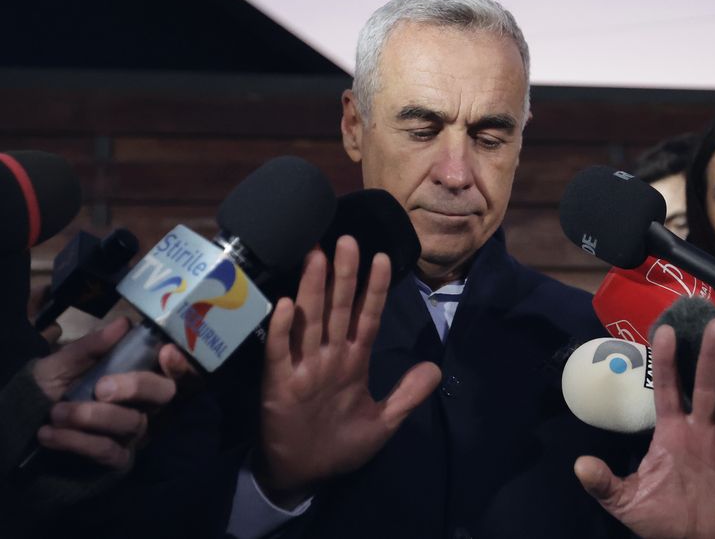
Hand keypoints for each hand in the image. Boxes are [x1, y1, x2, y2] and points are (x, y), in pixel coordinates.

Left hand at [30, 316, 193, 468]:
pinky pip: (107, 451)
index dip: (180, 362)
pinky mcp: (116, 459)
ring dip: (90, 416)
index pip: (174, 368)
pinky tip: (49, 433)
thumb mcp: (61, 363)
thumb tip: (123, 323)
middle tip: (101, 387)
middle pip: (163, 393)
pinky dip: (76, 441)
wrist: (20, 427)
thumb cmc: (50, 388)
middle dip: (137, 386)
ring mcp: (131, 433)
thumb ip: (91, 346)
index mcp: (136, 374)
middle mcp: (143, 404)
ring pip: (130, 422)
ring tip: (55, 412)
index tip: (165, 352)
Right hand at [254, 238, 441, 506]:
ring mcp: (303, 367)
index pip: (367, 317)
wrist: (302, 475)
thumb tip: (436, 368)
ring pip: (310, 320)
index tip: (382, 258)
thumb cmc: (340, 446)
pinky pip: (280, 352)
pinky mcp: (279, 383)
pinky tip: (287, 304)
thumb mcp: (383, 423)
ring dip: (313, 288)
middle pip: (338, 308)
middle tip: (348, 240)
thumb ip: (407, 395)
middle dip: (344, 275)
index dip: (374, 289)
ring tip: (317, 255)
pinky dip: (283, 329)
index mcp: (352, 361)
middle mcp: (328, 356)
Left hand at [575, 318, 714, 538]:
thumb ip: (606, 483)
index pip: (668, 389)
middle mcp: (703, 432)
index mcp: (674, 433)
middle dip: (711, 357)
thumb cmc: (664, 522)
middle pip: (708, 387)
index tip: (664, 330)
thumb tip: (579, 465)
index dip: (667, 361)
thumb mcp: (628, 502)